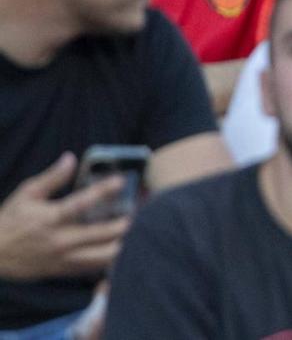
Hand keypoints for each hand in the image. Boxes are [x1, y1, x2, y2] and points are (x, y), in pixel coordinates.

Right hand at [0, 154, 129, 282]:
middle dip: (125, 222)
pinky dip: (111, 259)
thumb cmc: (10, 220)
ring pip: (103, 256)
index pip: (80, 204)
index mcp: (50, 219)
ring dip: (123, 243)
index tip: (121, 180)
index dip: (103, 191)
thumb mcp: (26, 194)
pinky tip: (123, 246)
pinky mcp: (64, 270)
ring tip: (136, 230)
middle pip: (101, 234)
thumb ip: (51, 178)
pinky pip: (94, 268)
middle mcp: (59, 241)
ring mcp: (63, 259)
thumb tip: (70, 158)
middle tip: (141, 210)